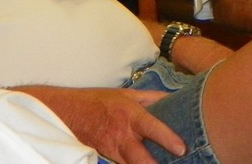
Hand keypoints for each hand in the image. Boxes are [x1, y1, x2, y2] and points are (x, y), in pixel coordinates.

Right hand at [21, 86, 184, 163]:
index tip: (182, 149)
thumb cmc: (100, 101)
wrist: (69, 112)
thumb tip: (176, 99)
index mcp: (130, 114)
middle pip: (141, 159)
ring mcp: (113, 149)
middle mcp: (122, 134)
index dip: (168, 139)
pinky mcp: (107, 158)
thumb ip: (153, 98)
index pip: (152, 128)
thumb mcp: (127, 94)